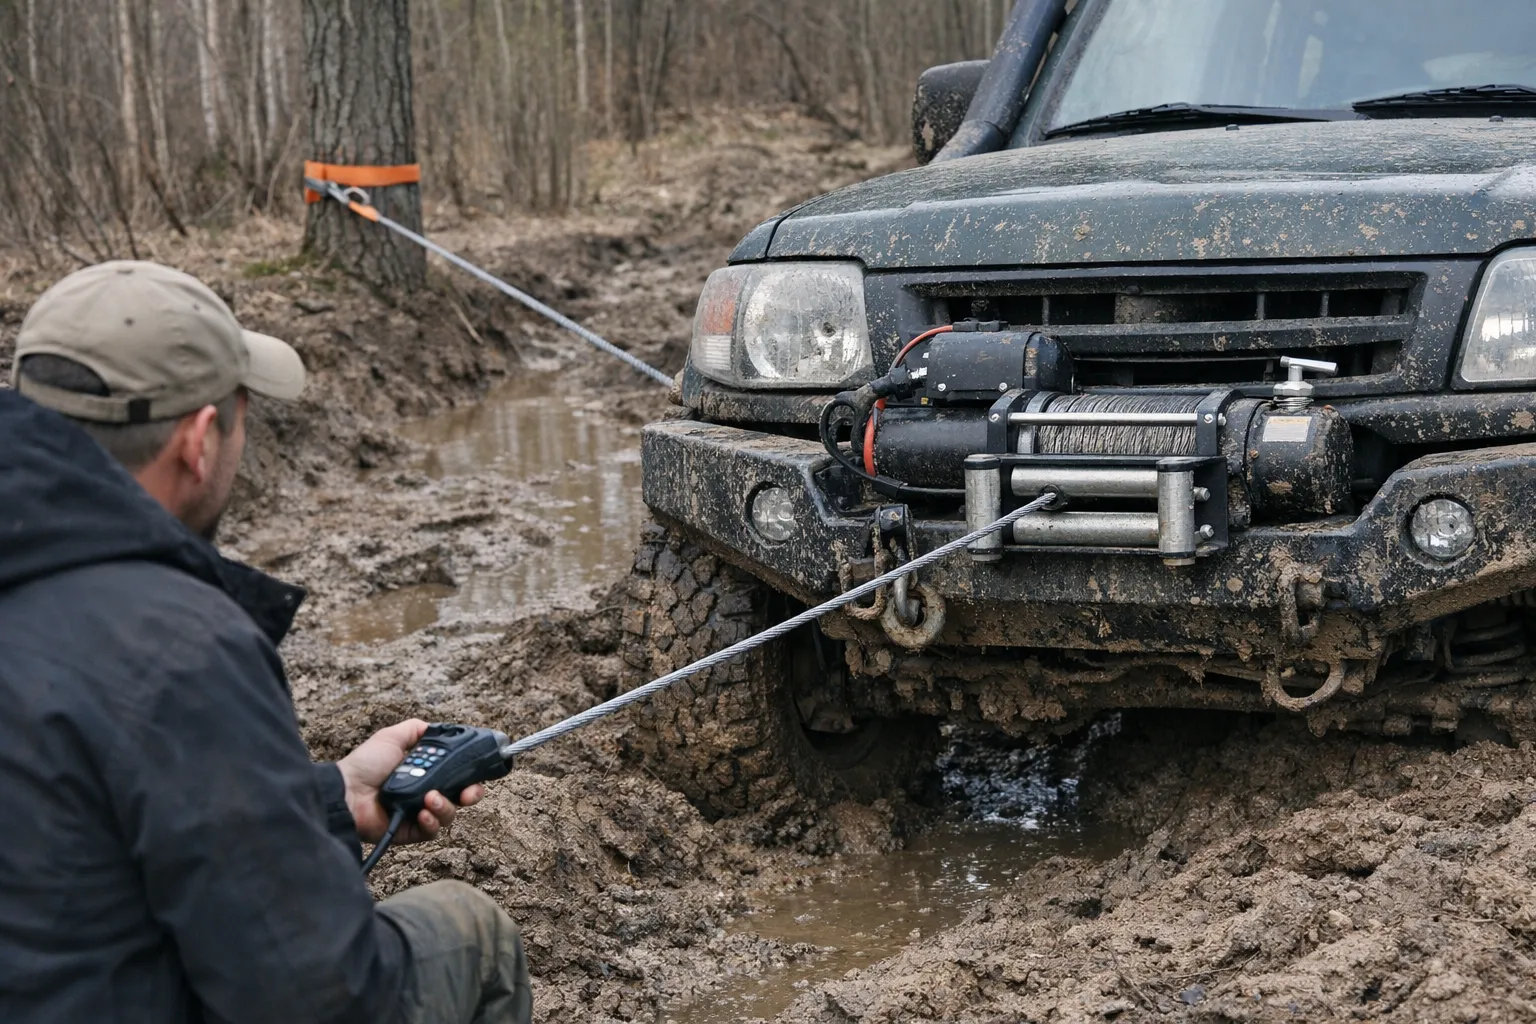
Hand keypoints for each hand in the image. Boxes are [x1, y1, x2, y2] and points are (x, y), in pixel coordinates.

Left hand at [336, 719, 486, 844]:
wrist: (346, 792)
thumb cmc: (364, 764)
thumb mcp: (391, 737)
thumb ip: (415, 730)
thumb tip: (436, 727)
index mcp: (424, 772)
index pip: (456, 776)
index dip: (469, 775)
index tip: (475, 773)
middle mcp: (424, 793)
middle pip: (460, 798)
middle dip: (470, 795)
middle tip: (468, 792)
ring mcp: (418, 813)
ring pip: (448, 815)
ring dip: (446, 806)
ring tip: (430, 798)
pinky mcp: (410, 832)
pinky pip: (432, 832)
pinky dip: (432, 822)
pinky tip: (423, 812)